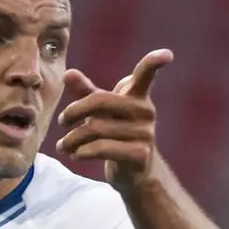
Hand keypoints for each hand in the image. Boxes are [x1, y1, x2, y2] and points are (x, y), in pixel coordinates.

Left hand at [56, 49, 172, 191]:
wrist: (134, 173)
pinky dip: (83, 152)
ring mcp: (145, 133)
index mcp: (137, 96)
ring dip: (72, 139)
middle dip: (74, 111)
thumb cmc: (115, 134)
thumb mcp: (100, 112)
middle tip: (61, 122)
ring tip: (63, 146)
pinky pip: (102, 148)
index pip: (146, 75)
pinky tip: (76, 155)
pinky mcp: (140, 154)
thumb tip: (68, 73)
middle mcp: (145, 111)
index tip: (167, 54)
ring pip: (96, 128)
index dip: (154, 63)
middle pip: (100, 100)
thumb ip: (86, 92)